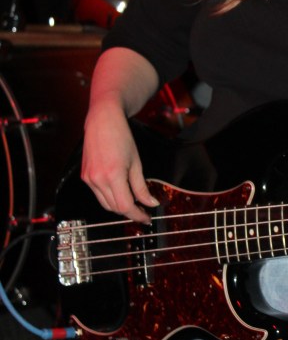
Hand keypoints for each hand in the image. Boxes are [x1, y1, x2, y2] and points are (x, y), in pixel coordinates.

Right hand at [81, 101, 157, 224]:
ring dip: (119, 206)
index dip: (137, 215)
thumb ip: (141, 187)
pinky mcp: (84, 176)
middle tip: (144, 211)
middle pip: (115, 208)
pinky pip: (98, 195)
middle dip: (130, 212)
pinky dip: (109, 197)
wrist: (103, 121)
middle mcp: (97, 179)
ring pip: (105, 204)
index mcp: (112, 175)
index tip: (147, 218)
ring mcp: (88, 179)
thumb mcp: (136, 163)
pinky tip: (119, 192)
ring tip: (133, 203)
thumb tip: (151, 203)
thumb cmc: (121, 137)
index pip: (125, 206)